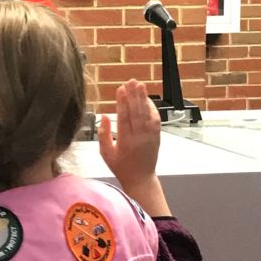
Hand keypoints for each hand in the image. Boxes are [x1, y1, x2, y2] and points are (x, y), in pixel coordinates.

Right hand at [98, 79, 170, 215]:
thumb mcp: (106, 154)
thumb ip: (103, 135)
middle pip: (136, 112)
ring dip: (143, 98)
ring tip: (139, 85)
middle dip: (133, 95)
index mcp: (125, 142)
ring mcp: (149, 136)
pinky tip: (146, 99)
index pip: (123, 117)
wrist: (140, 179)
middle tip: (131, 81)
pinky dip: (151, 108)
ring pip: (146, 113)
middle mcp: (139, 137)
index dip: (122, 102)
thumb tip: (103, 116)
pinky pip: (154, 119)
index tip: (120, 89)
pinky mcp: (156, 136)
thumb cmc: (121, 167)